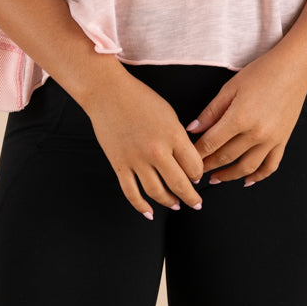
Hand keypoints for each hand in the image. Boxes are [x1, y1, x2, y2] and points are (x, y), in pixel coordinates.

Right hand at [83, 71, 204, 219]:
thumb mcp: (169, 113)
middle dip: (191, 197)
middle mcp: (157, 151)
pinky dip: (141, 207)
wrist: (108, 93)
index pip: (194, 166)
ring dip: (169, 202)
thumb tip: (186, 160)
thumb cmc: (140, 98)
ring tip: (176, 205)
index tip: (198, 176)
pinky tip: (149, 212)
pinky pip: (132, 193)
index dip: (198, 174)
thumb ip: (179, 137)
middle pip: (179, 184)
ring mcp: (137, 160)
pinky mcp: (120, 165)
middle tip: (196, 203)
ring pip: (157, 193)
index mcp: (173, 135)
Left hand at [186, 53, 306, 185]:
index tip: (187, 159)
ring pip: (247, 167)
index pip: (211, 143)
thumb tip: (193, 129)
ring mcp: (271, 140)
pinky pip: (270, 166)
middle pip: (226, 157)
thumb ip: (211, 111)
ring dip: (229, 176)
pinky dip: (258, 177)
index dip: (196, 154)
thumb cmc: (262, 72)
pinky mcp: (283, 141)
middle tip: (196, 170)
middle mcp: (256, 133)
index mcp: (239, 117)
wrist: (293, 69)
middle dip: (208, 166)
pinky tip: (247, 180)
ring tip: (216, 178)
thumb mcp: (230, 87)